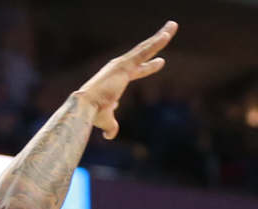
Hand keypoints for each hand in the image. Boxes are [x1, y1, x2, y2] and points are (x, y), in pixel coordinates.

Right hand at [77, 21, 176, 139]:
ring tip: (173, 25)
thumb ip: (111, 126)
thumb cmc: (92, 114)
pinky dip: (156, 42)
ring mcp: (121, 64)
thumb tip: (110, 135)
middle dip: (156, 44)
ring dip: (160, 36)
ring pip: (145, 48)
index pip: (136, 71)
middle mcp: (118, 68)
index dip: (148, 68)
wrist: (85, 107)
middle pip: (142, 54)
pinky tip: (167, 34)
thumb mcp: (105, 120)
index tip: (161, 62)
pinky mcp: (124, 64)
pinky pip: (144, 51)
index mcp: (116, 79)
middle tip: (168, 33)